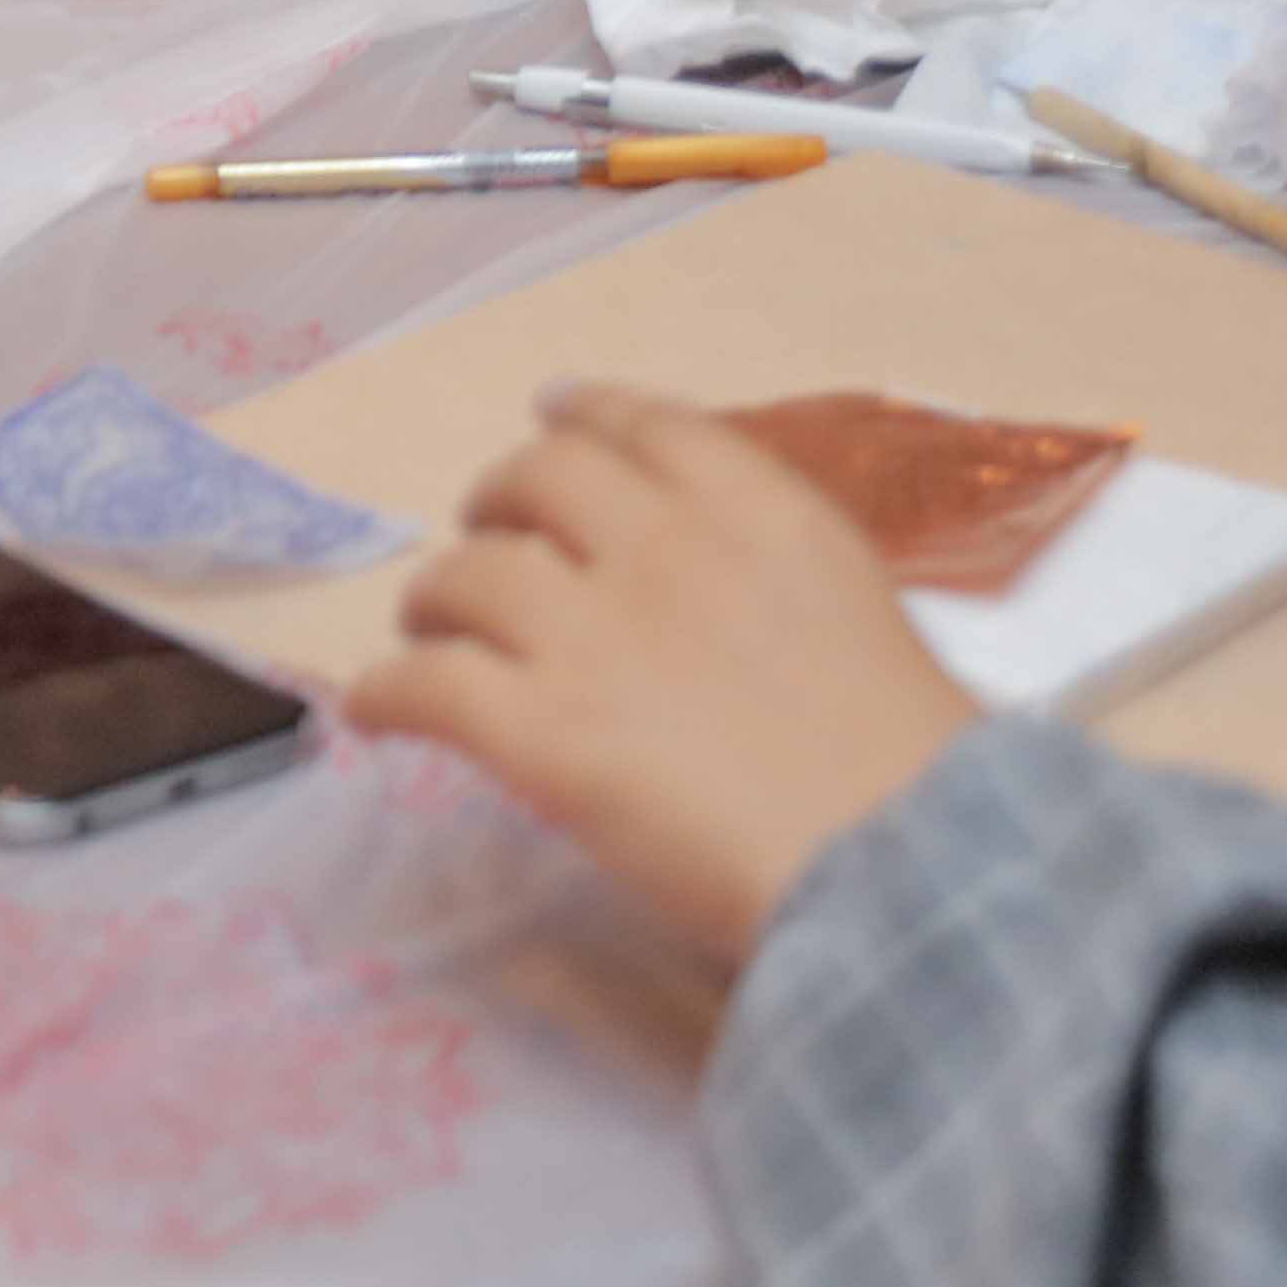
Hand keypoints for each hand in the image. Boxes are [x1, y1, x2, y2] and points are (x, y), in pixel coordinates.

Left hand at [343, 386, 982, 961]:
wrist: (911, 871)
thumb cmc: (914, 772)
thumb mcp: (860, 615)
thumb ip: (773, 576)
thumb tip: (707, 588)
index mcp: (762, 514)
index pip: (646, 425)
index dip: (585, 415)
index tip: (552, 414)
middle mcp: (668, 547)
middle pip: (539, 476)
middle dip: (500, 500)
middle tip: (489, 538)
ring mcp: (594, 634)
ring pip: (463, 574)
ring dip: (433, 598)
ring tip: (428, 629)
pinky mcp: (541, 730)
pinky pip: (424, 687)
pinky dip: (383, 695)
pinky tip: (372, 711)